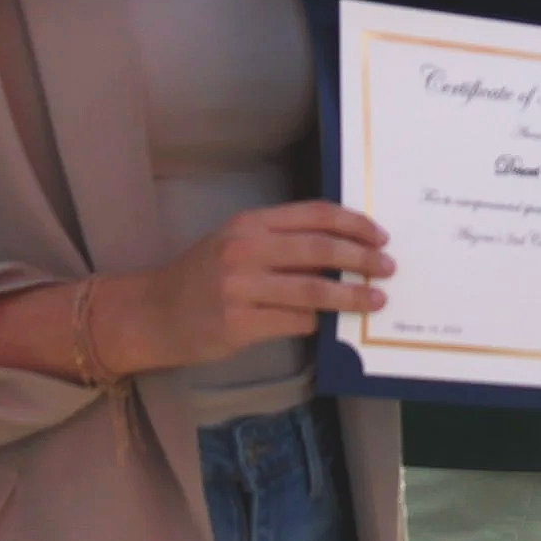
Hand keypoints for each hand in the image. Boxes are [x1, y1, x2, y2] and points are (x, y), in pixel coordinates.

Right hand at [107, 201, 394, 372]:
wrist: (152, 313)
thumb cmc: (202, 277)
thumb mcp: (236, 244)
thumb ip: (281, 242)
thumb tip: (342, 250)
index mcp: (249, 224)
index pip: (314, 215)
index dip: (353, 223)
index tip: (380, 236)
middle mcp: (245, 250)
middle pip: (319, 249)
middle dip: (361, 258)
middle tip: (388, 267)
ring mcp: (240, 287)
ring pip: (311, 289)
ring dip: (350, 296)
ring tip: (376, 299)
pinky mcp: (238, 323)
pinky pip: (293, 321)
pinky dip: (317, 322)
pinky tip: (332, 325)